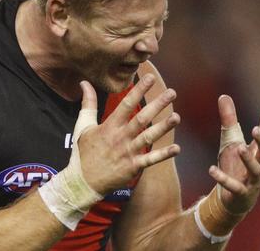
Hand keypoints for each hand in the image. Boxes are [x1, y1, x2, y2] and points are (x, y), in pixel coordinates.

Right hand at [77, 74, 180, 194]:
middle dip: (157, 105)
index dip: (138, 90)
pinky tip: (177, 149)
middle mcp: (120, 137)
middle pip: (141, 118)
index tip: (150, 78)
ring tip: (176, 117)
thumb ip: (88, 103)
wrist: (82, 181)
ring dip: (163, 127)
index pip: (126, 104)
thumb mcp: (83, 125)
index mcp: (110, 126)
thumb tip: (84, 83)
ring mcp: (127, 152)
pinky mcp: (132, 167)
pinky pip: (150, 160)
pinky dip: (163, 155)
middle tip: (172, 93)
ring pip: (148, 137)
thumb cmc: (84, 152)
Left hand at [209, 95, 259, 213]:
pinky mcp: (240, 193)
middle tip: (257, 130)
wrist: (233, 199)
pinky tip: (211, 170)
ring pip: (255, 170)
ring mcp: (252, 180)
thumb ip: (229, 120)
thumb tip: (223, 95)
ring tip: (240, 147)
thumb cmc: (235, 166)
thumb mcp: (230, 140)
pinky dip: (223, 179)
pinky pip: (233, 186)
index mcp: (259, 151)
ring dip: (248, 159)